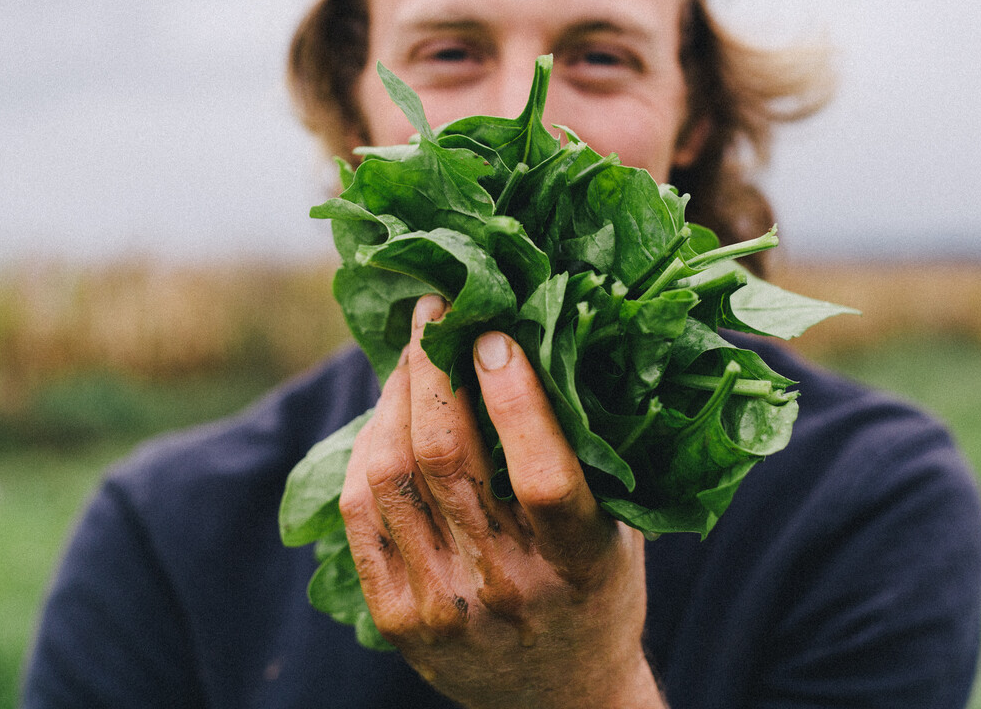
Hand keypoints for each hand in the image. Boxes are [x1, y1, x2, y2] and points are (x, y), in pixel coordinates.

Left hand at [340, 295, 664, 708]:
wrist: (558, 700)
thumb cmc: (597, 590)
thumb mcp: (618, 530)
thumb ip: (588, 455)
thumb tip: (545, 334)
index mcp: (580, 567)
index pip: (542, 479)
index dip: (515, 400)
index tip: (496, 333)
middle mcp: (508, 590)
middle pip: (447, 460)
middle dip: (434, 369)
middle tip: (436, 311)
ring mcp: (443, 606)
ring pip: (393, 475)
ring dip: (397, 396)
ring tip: (412, 353)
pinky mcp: (396, 616)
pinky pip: (362, 510)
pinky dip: (369, 445)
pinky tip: (388, 412)